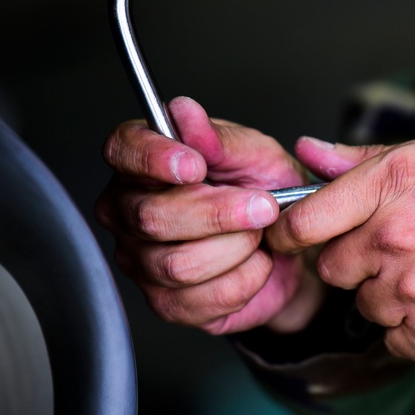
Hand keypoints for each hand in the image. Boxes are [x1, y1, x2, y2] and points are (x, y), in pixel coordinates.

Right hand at [95, 96, 320, 333]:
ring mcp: (141, 261)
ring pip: (178, 263)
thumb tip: (183, 111)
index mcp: (144, 162)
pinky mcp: (167, 303)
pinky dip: (244, 280)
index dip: (154, 158)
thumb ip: (219, 138)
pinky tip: (255, 264)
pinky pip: (202, 299)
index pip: (122, 151)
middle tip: (265, 206)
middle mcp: (129, 211)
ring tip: (260, 236)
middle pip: (152, 217)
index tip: (195, 165)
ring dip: (237, 249)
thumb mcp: (256, 155)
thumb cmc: (266, 192)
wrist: (291, 247)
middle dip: (220, 213)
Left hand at [267, 130, 414, 361]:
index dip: (290, 232)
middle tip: (404, 249)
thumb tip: (310, 155)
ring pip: (367, 305)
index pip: (304, 220)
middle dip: (357, 261)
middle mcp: (399, 235)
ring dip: (392, 294)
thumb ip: (368, 159)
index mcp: (396, 182)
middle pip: (332, 268)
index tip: (293, 239)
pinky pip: (396, 338)